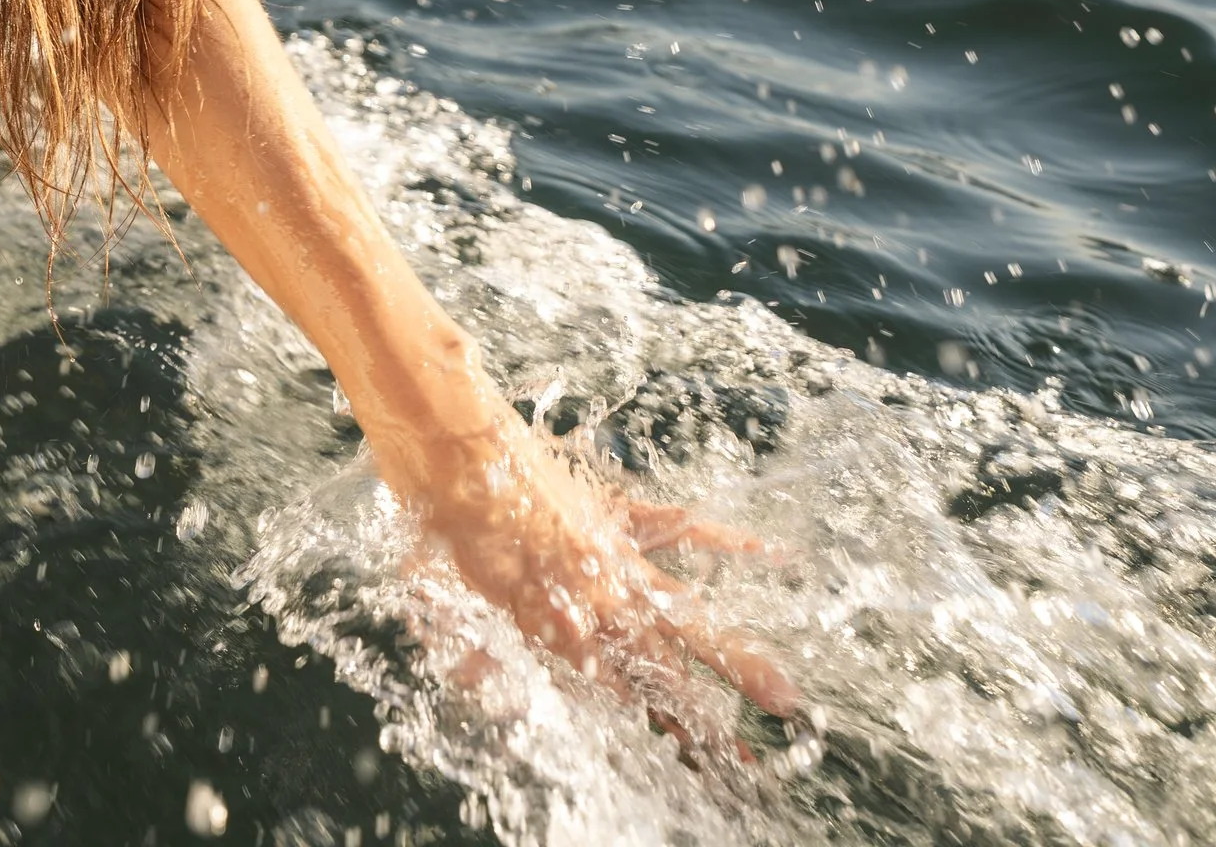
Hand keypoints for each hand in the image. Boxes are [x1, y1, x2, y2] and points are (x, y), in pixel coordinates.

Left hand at [378, 411, 798, 733]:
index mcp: (559, 628)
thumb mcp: (435, 611)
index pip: (626, 698)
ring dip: (736, 659)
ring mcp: (615, 553)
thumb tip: (510, 706)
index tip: (702, 768)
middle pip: (668, 672)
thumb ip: (475, 664)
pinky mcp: (616, 510)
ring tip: (783, 697)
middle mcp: (600, 597)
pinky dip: (727, 541)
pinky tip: (773, 557)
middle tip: (753, 764)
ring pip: (689, 615)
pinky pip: (681, 526)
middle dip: (710, 721)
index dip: (664, 735)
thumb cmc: (432, 531)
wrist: (445, 447)